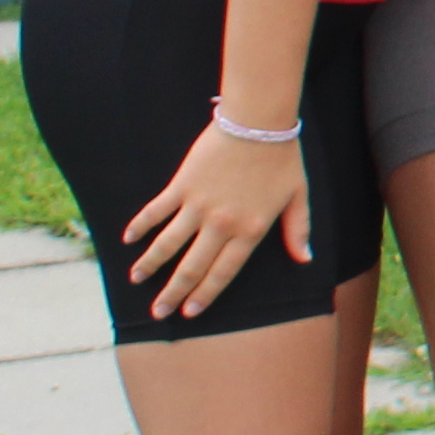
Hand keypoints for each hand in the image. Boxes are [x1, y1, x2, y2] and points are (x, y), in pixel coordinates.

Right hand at [122, 122, 311, 317]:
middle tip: (158, 312)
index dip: (206, 294)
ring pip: (168, 244)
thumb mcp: (298, 196)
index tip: (190, 311)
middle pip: (192, 266)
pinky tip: (129, 239)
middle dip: (173, 292)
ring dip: (150, 264)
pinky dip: (140, 226)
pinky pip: (156, 211)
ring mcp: (198, 205)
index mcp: (250, 230)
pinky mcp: (182, 186)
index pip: (224, 272)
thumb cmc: (282, 158)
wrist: (259, 122)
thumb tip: (306, 258)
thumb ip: (298, 229)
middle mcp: (221, 224)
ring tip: (136, 279)